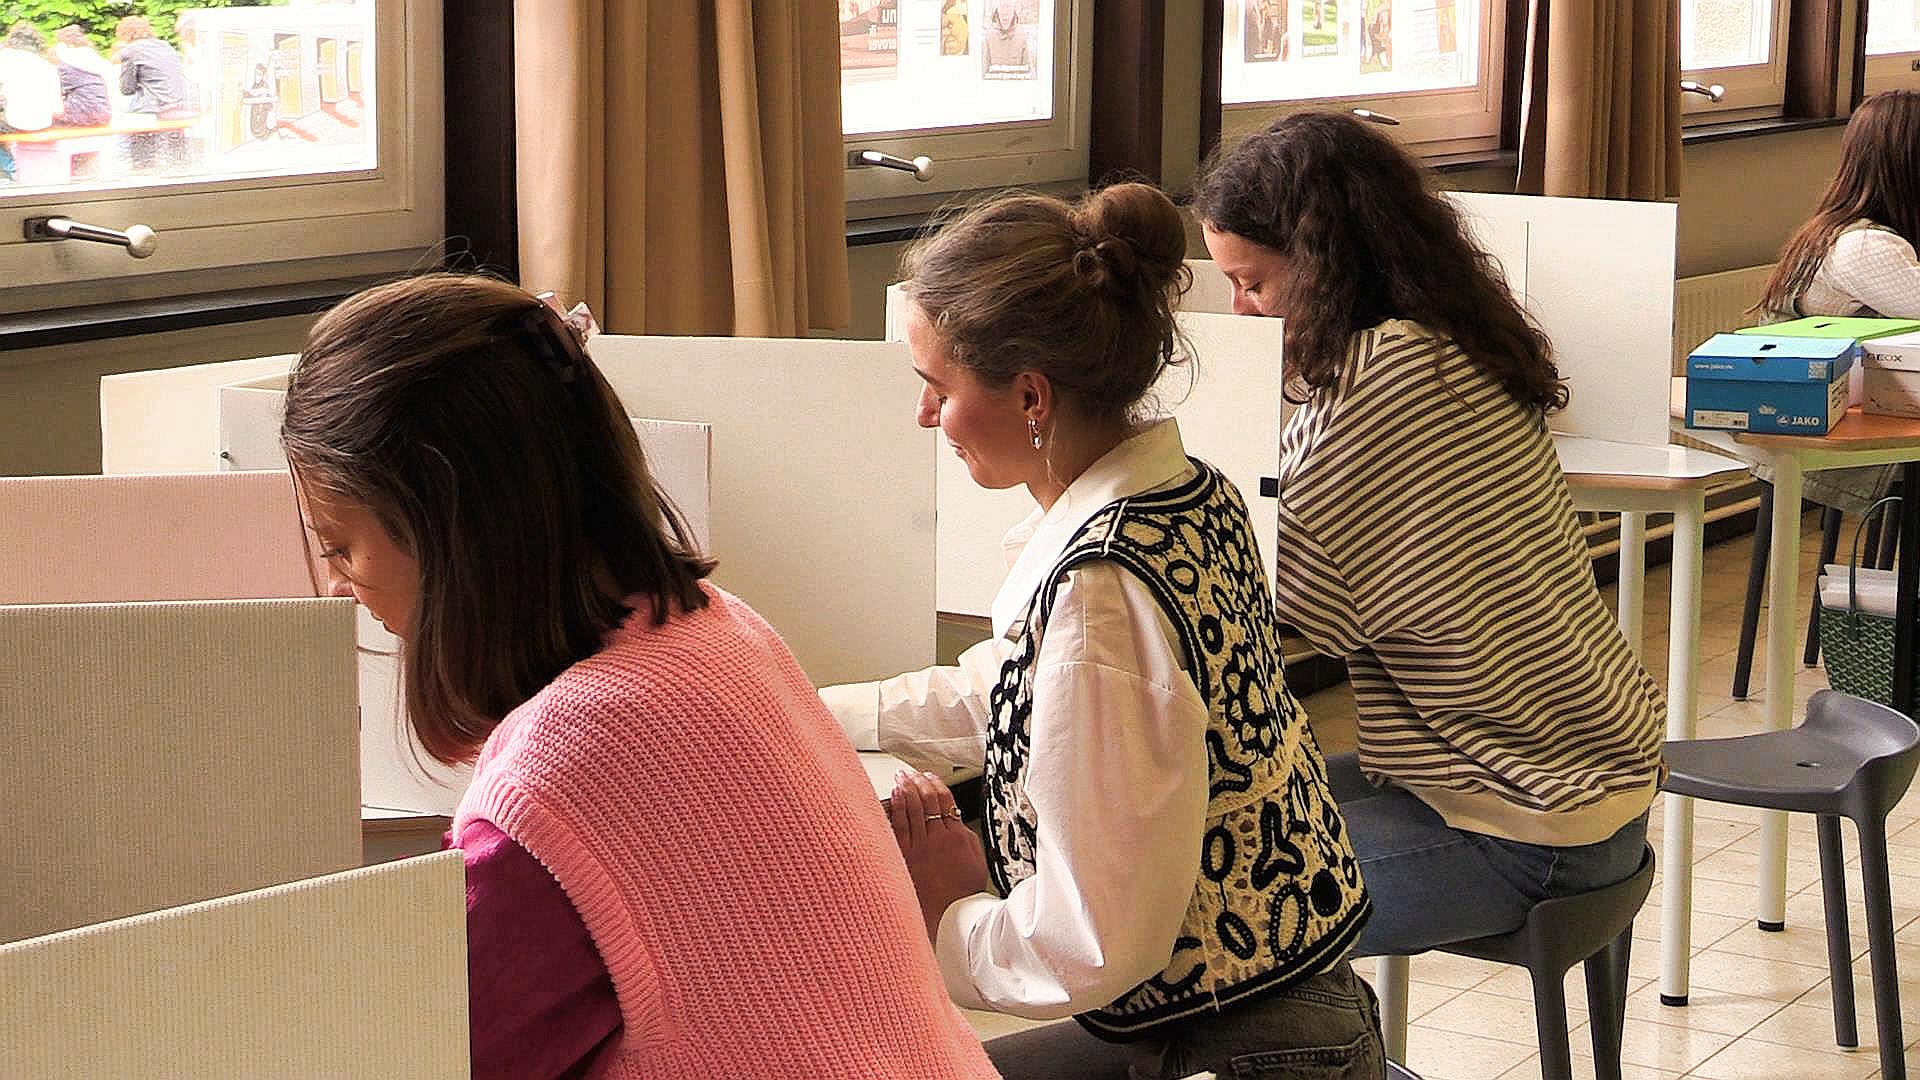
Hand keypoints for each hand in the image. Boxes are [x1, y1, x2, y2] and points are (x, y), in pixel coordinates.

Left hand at [887, 770, 988, 944]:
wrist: (949, 917)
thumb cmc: (963, 893)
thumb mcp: (976, 860)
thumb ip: (965, 837)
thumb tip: (956, 820)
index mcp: (955, 837)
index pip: (944, 800)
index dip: (935, 784)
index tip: (930, 776)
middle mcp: (936, 839)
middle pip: (925, 800)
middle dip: (918, 782)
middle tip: (912, 773)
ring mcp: (918, 848)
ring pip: (910, 809)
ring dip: (905, 790)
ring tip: (901, 778)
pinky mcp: (904, 857)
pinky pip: (898, 826)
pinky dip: (896, 808)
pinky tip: (893, 797)